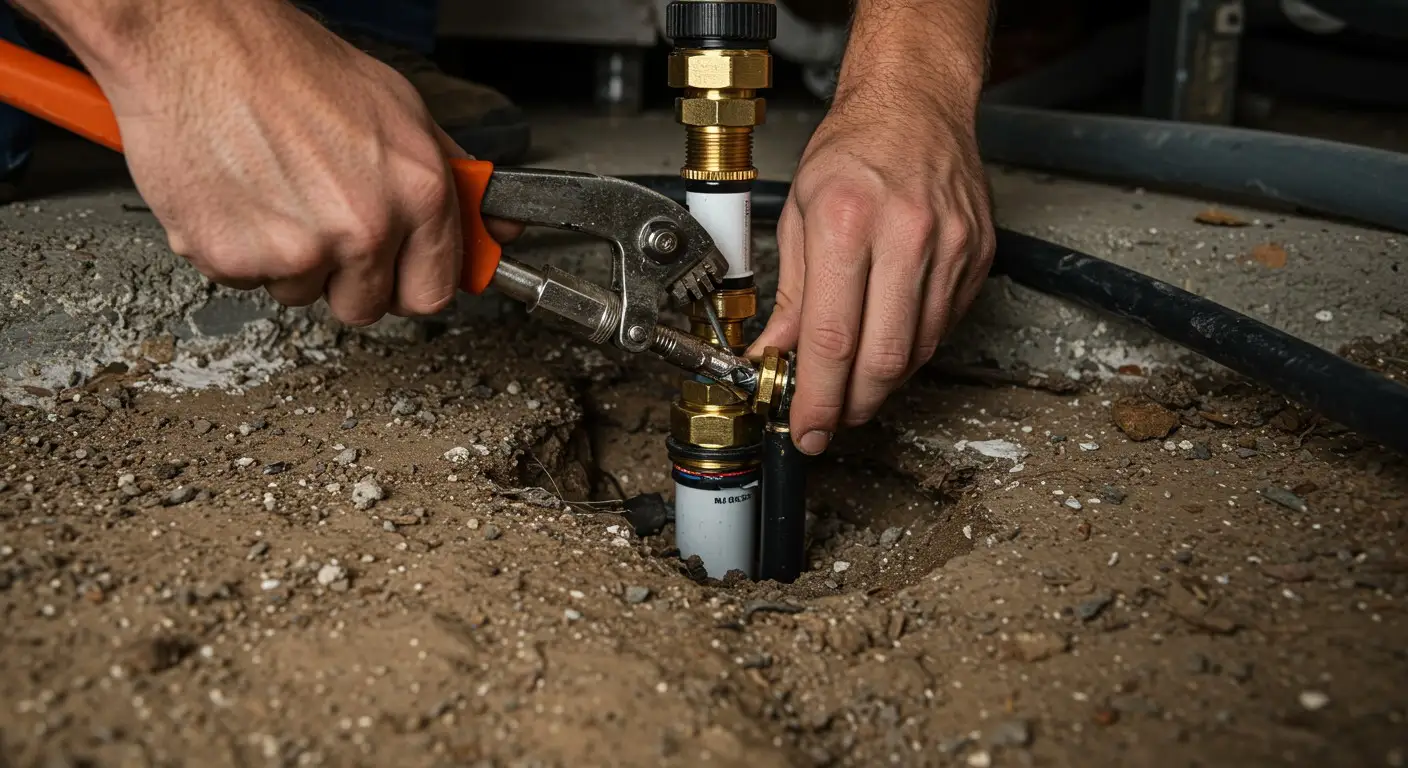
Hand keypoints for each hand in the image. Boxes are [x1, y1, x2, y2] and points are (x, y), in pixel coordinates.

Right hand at [92, 2, 518, 325]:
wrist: (193, 42)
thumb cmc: (290, 66)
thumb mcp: (400, 110)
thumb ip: (455, 178)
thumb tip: (499, 221)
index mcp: (418, 193)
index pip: (434, 292)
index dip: (409, 282)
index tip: (395, 270)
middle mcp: (365, 227)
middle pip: (366, 307)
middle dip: (346, 278)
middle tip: (321, 220)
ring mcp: (299, 249)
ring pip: (302, 294)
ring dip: (287, 259)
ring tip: (275, 191)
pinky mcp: (234, 258)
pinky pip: (245, 281)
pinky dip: (237, 248)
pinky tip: (239, 195)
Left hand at [750, 88, 994, 454]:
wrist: (916, 102)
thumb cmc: (853, 148)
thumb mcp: (800, 213)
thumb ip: (791, 294)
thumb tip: (774, 356)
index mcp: (849, 222)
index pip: (833, 340)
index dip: (817, 398)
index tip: (806, 428)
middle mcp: (906, 235)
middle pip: (884, 358)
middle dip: (853, 404)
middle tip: (830, 419)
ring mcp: (951, 247)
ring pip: (918, 350)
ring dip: (882, 381)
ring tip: (853, 383)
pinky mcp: (978, 256)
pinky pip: (944, 326)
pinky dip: (912, 347)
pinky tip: (888, 341)